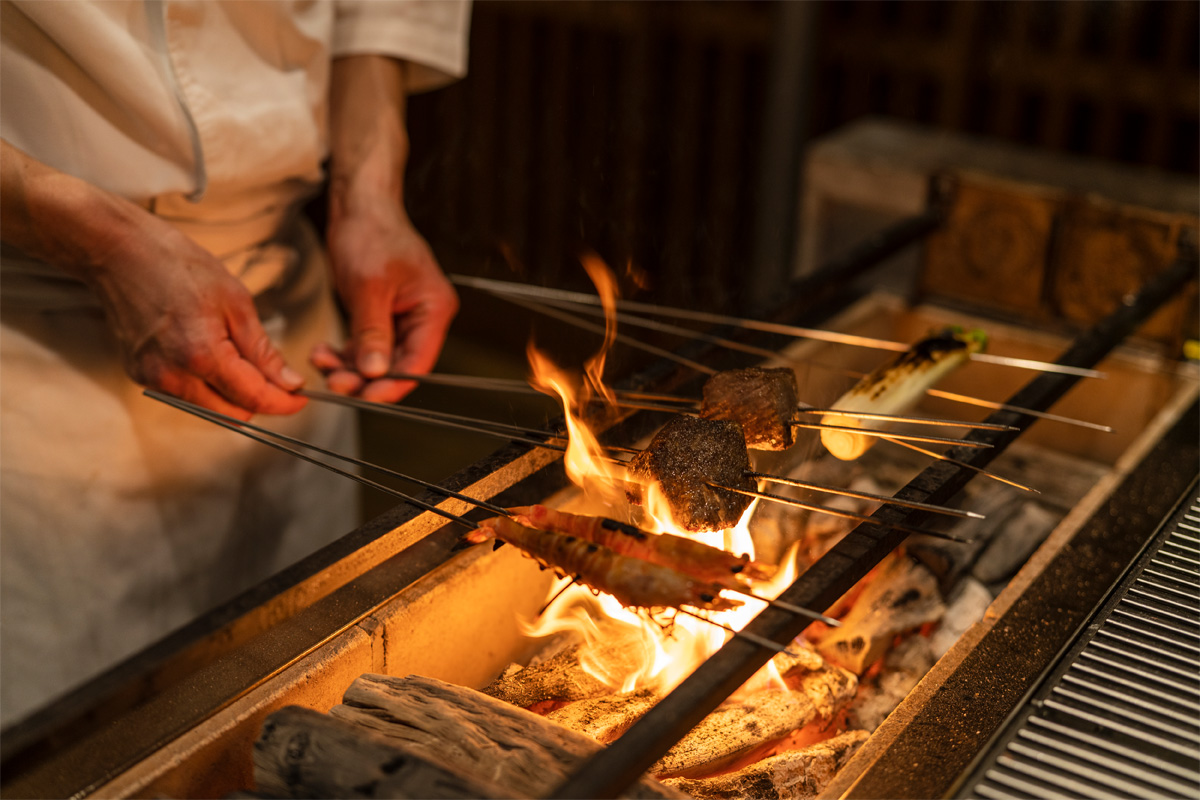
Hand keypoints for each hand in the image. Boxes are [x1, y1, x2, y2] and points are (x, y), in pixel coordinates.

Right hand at [0, 139, 305, 419]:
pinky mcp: (140, 375)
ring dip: (234, 395)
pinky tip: (213, 357)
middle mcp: (173, 376)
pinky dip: (207, 385)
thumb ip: (262, 351)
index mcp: (201, 355)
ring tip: (243, 359)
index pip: (254, 399)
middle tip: (278, 377)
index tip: (301, 398)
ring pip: (210, 408)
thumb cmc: (178, 266)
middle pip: (233, 413)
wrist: (119, 252)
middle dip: (260, 401)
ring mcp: (152, 378)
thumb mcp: (235, 302)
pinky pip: (186, 395)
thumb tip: (289, 383)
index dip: (284, 403)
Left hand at [313, 203, 456, 402]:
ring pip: (378, 360)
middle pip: (398, 365)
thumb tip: (375, 373)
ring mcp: (401, 318)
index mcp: (433, 309)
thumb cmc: (371, 234)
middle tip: (335, 382)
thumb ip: (373, 333)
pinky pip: (365, 347)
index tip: (365, 396)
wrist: (359, 205)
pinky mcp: (381, 316)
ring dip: (349, 367)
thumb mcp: (369, 286)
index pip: (418, 362)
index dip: (393, 384)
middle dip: (365, 377)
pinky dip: (345, 353)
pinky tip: (323, 352)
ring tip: (321, 362)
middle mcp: (422, 318)